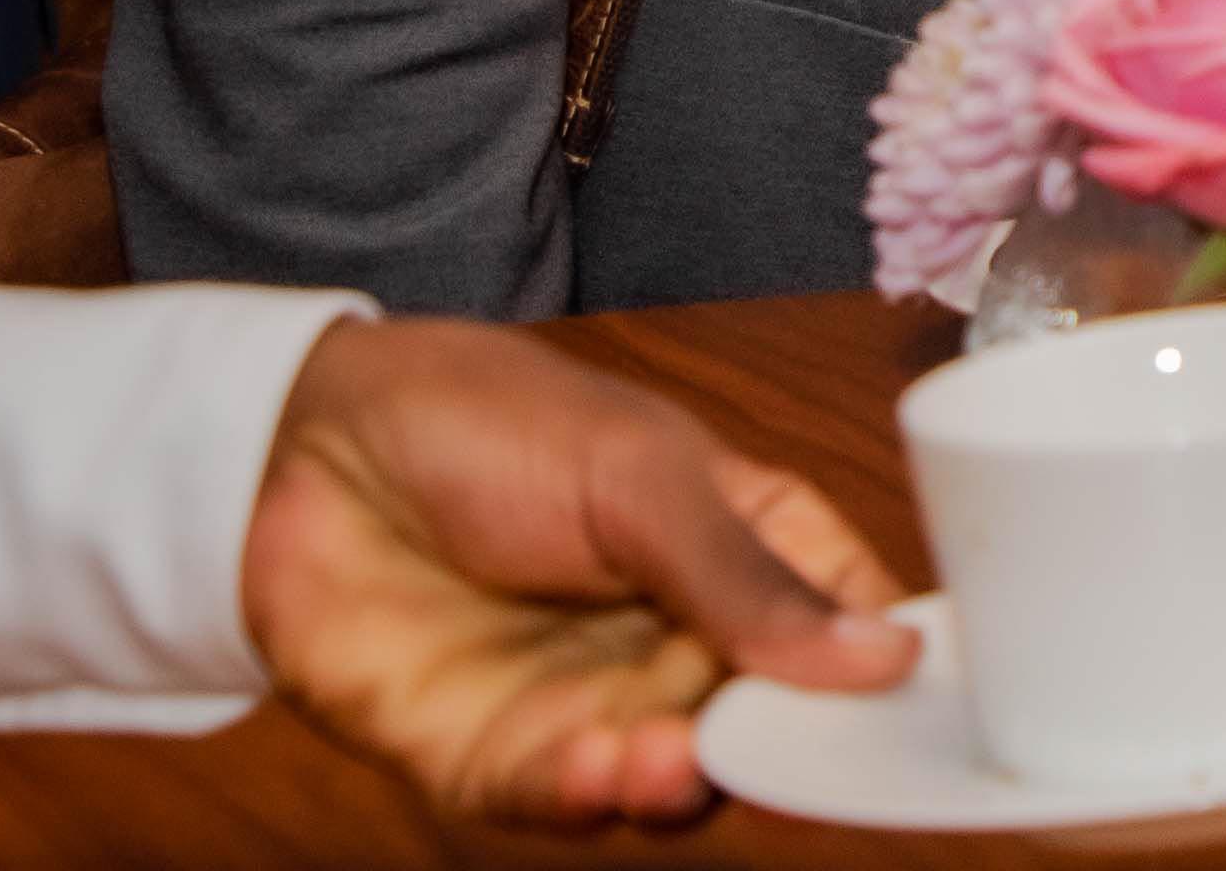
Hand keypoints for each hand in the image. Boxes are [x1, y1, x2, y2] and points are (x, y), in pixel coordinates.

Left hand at [234, 317, 912, 824]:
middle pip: (771, 723)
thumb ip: (749, 577)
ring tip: (668, 759)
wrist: (302, 454)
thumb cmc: (489, 424)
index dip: (890, 671)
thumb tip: (885, 658)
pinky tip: (597, 767)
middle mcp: (679, 639)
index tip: (923, 709)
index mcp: (742, 546)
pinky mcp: (495, 759)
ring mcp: (591, 703)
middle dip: (781, 749)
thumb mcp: (641, 478)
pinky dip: (586, 796)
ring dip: (680, 783)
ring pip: (673, 781)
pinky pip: (560, 801)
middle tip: (785, 751)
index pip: (847, 621)